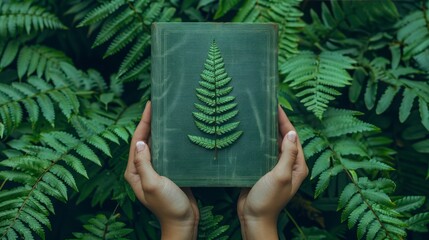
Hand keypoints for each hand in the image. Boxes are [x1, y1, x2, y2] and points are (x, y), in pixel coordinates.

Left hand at [124, 102, 198, 239]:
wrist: (184, 221)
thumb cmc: (168, 205)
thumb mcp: (153, 183)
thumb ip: (144, 163)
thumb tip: (140, 142)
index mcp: (135, 171)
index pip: (137, 141)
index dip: (143, 122)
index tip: (150, 105)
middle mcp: (143, 169)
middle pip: (145, 140)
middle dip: (150, 122)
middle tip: (159, 104)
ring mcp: (156, 170)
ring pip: (156, 145)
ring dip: (160, 130)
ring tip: (168, 114)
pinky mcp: (169, 172)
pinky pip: (167, 152)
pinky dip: (170, 141)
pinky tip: (177, 132)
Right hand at [237, 106, 307, 239]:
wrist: (253, 217)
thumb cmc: (268, 199)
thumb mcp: (280, 175)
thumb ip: (288, 155)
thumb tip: (292, 133)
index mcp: (297, 166)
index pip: (293, 138)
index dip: (285, 121)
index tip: (277, 106)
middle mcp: (288, 165)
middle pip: (283, 139)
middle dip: (276, 123)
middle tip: (266, 107)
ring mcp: (275, 168)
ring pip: (272, 144)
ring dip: (266, 132)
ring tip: (257, 116)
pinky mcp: (262, 171)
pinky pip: (262, 152)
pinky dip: (258, 142)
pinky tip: (250, 134)